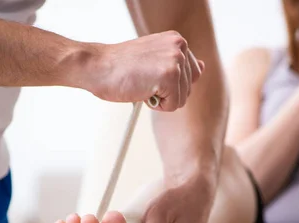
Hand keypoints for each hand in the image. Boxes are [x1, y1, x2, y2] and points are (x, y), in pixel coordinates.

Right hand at [85, 31, 203, 110]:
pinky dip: (156, 105)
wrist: (97, 66)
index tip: (152, 75)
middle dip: (167, 91)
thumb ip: (179, 64)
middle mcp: (179, 46)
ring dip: (161, 98)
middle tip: (144, 79)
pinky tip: (142, 90)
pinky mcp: (170, 76)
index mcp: (176, 41)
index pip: (192, 74)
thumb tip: (201, 67)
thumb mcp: (155, 59)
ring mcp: (175, 60)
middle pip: (188, 88)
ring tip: (142, 83)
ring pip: (182, 99)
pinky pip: (173, 106)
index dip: (171, 83)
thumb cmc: (120, 66)